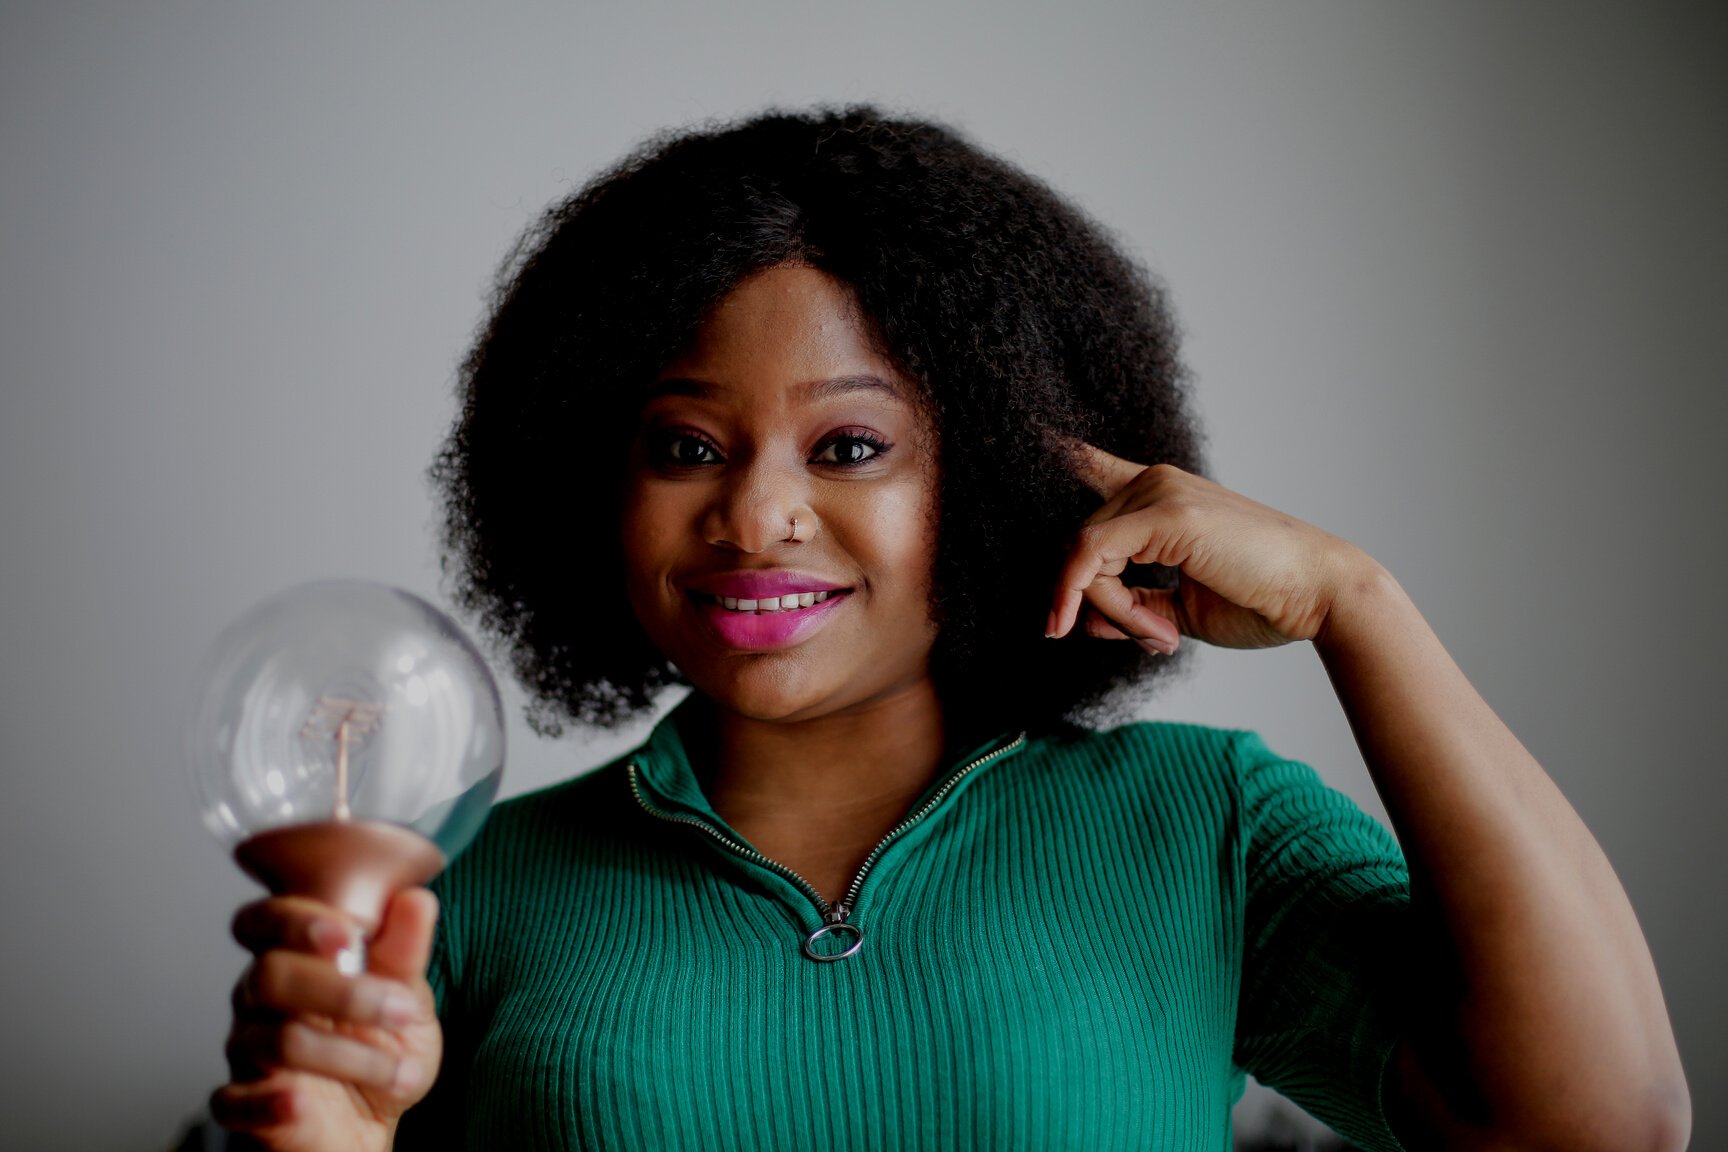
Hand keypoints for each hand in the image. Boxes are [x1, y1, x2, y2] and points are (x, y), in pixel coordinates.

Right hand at [211, 888, 442, 1150]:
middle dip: (342, 991)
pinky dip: (268, 1104)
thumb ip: (406, 954)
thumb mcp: (408, 1002)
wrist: (372, 1124)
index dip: (298, 921)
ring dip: (348, 1054)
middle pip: (269, 974)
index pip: (266, 921)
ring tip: (397, 1071)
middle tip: (398, 1008)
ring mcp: (247, 1053)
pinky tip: (299, 1104)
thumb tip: (416, 900)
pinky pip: (233, 1101)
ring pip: (276, 1039)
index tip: (348, 935)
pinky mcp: (241, 1107)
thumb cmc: (381, 1051)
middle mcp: (261, 1000)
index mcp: (296, 959)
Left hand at [1048, 443, 1372, 652]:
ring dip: (1110, 611)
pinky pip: (1094, 559)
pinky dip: (1108, 602)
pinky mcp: (1166, 512)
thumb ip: (1130, 606)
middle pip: (1079, 543)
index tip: (1025, 432)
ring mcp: (1160, 491)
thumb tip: (1078, 621)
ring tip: (1164, 638)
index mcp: (1161, 495)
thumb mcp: (1179, 608)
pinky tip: (1154, 631)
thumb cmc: (1260, 599)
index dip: (1055, 451)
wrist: (1320, 598)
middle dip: (1099, 604)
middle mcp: (1155, 482)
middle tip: (1154, 640)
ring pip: (1083, 554)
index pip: (1091, 465)